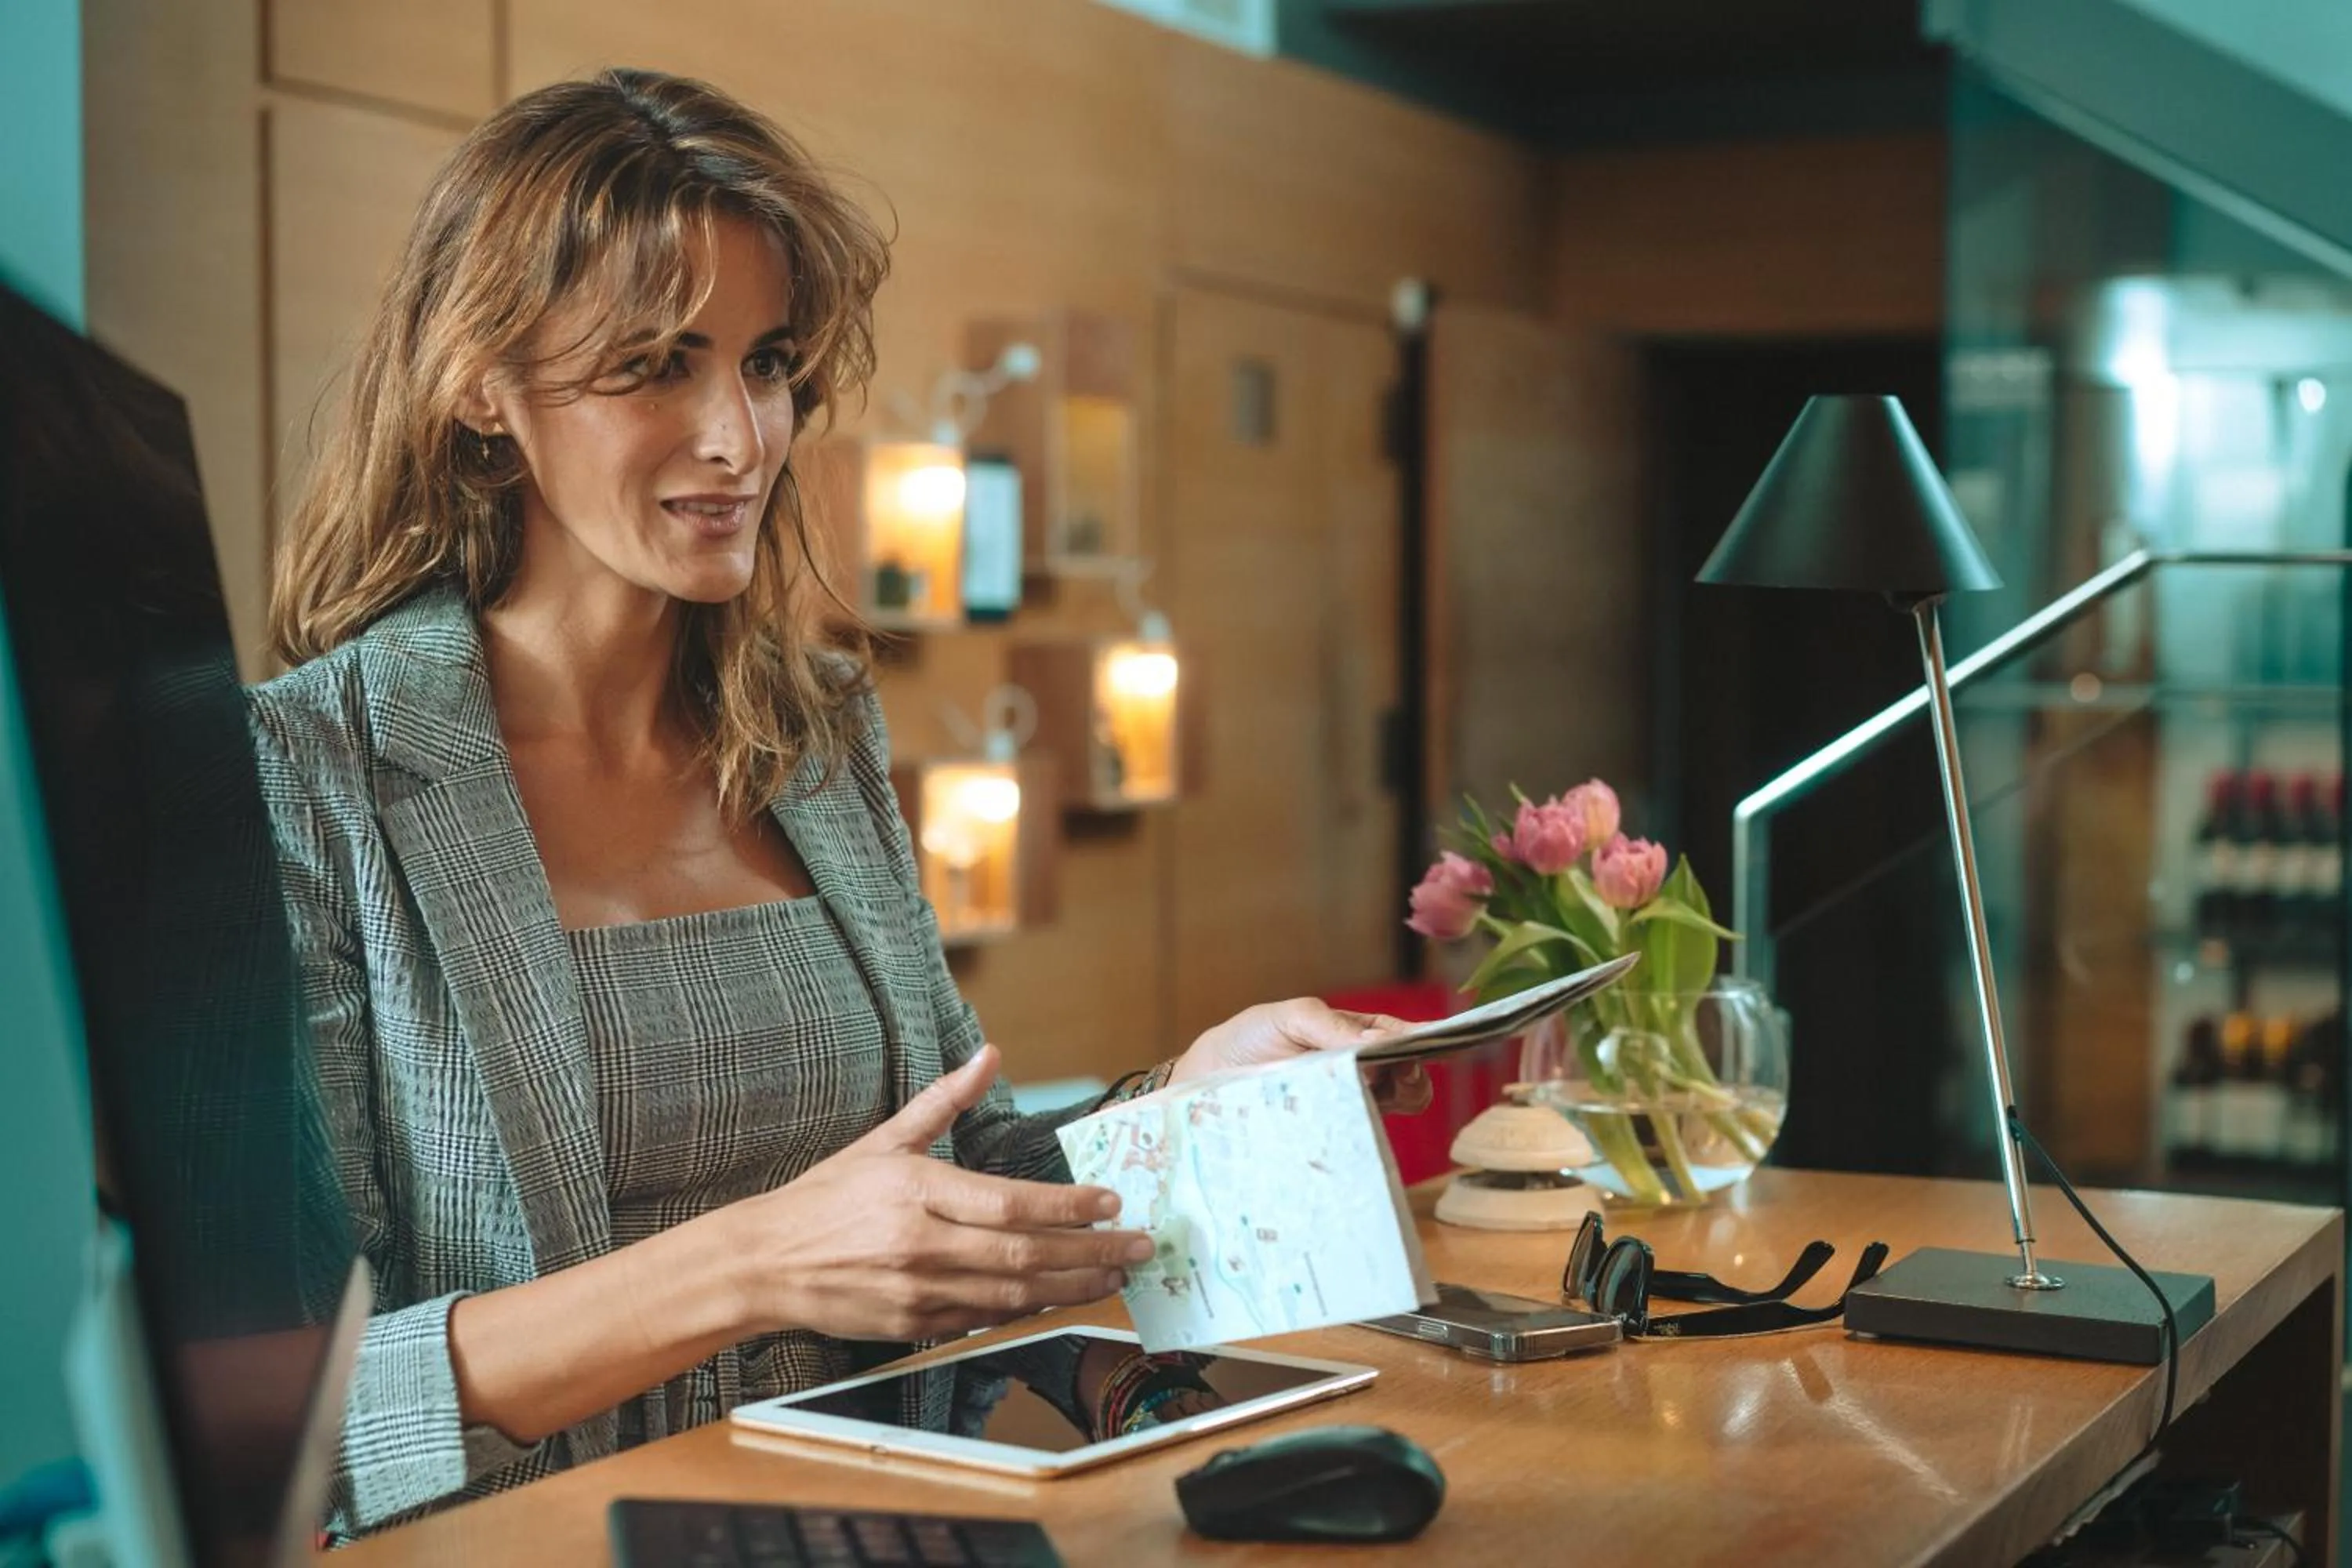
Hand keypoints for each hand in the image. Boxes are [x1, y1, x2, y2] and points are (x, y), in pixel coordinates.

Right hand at [720, 1045, 1154, 1340]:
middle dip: (1090, 1253)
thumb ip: (943, 1101)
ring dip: (1071, 1286)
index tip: (1111, 1203)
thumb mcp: (885, 1139)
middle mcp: (921, 1244)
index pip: (1009, 1202)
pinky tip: (1060, 1296)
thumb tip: (989, 1054)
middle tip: (1137, 1248)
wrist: (765, 1263)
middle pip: (1023, 1253)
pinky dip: (1027, 1309)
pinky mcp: (913, 1325)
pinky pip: (985, 1319)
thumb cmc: (828, 1196)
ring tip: (1114, 1276)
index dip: (1067, 1206)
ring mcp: (918, 1291)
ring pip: (1012, 1294)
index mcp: (917, 1190)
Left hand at [1168, 998, 1433, 1114]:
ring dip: (1399, 1097)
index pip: (1404, 1036)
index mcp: (1354, 1035)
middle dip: (1415, 1073)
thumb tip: (1378, 1042)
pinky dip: (1372, 1126)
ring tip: (1378, 1091)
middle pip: (1411, 1074)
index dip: (1429, 1038)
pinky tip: (1362, 1118)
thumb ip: (1330, 1025)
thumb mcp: (1288, 1018)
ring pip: (1396, 1105)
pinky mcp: (1332, 1134)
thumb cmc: (1248, 1039)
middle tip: (1398, 1074)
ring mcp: (1348, 1104)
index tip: (1446, 1043)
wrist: (1205, 1083)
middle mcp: (1360, 1071)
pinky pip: (1364, 1134)